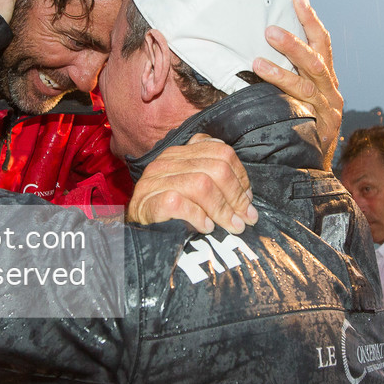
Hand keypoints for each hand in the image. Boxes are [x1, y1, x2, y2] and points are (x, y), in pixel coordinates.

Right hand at [126, 134, 257, 234]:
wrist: (135, 231)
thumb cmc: (169, 213)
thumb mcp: (192, 191)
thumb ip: (214, 182)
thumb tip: (248, 198)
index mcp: (181, 153)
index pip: (221, 152)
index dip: (241, 176)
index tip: (248, 199)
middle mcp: (167, 161)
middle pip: (216, 168)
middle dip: (236, 196)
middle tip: (245, 219)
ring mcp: (156, 180)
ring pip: (202, 184)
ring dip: (222, 210)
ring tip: (231, 226)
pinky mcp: (149, 200)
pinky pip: (180, 203)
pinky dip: (198, 217)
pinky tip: (206, 227)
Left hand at [253, 0, 342, 167]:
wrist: (315, 169)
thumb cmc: (301, 126)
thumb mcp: (298, 97)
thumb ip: (286, 77)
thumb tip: (254, 52)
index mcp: (326, 78)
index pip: (322, 44)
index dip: (311, 22)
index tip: (297, 0)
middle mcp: (331, 92)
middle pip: (315, 61)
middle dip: (293, 44)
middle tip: (269, 31)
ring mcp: (328, 112)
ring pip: (307, 86)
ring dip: (281, 72)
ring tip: (257, 62)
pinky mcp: (322, 130)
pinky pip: (301, 112)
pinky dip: (284, 101)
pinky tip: (265, 95)